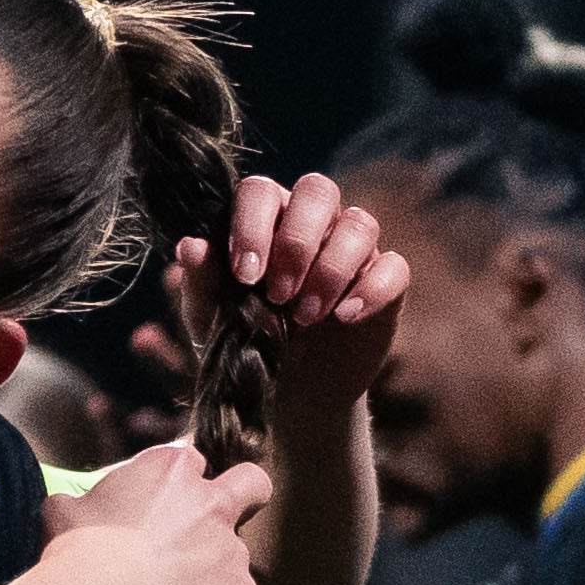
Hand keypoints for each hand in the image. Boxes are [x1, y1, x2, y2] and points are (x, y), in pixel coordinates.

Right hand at [32, 433, 274, 584]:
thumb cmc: (77, 554)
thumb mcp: (65, 509)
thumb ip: (87, 502)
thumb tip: (73, 508)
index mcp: (171, 470)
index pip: (192, 462)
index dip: (180, 484)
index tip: (164, 504)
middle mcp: (211, 503)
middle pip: (252, 484)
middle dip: (246, 496)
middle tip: (219, 523)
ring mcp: (232, 549)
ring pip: (233, 557)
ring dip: (210, 572)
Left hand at [197, 169, 409, 424]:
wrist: (289, 394)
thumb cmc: (246, 341)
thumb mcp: (213, 320)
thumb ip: (202, 282)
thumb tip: (190, 246)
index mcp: (266, 218)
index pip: (261, 190)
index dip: (253, 225)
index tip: (245, 274)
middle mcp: (313, 223)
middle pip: (318, 190)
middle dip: (297, 241)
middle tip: (277, 294)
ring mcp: (353, 250)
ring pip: (359, 224)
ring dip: (331, 269)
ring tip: (305, 317)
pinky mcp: (385, 283)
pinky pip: (394, 268)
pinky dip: (371, 289)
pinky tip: (346, 318)